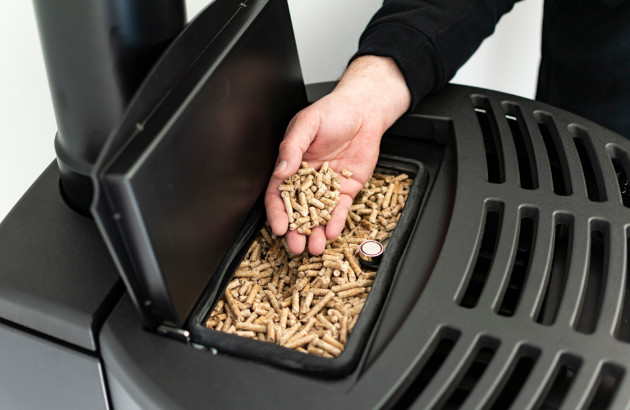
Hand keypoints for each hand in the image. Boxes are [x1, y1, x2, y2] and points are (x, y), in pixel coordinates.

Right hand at [265, 56, 410, 254]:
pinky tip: (333, 232)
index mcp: (291, 164)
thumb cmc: (333, 111)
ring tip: (316, 248)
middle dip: (296, 231)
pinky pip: (340, 208)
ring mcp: (327, 186)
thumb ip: (292, 147)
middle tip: (296, 247)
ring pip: (319, 215)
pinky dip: (337, 221)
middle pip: (298, 211)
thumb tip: (280, 170)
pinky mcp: (347, 189)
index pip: (279, 194)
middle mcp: (307, 179)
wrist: (364, 110)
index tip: (279, 228)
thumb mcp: (307, 124)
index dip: (277, 212)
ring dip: (316, 232)